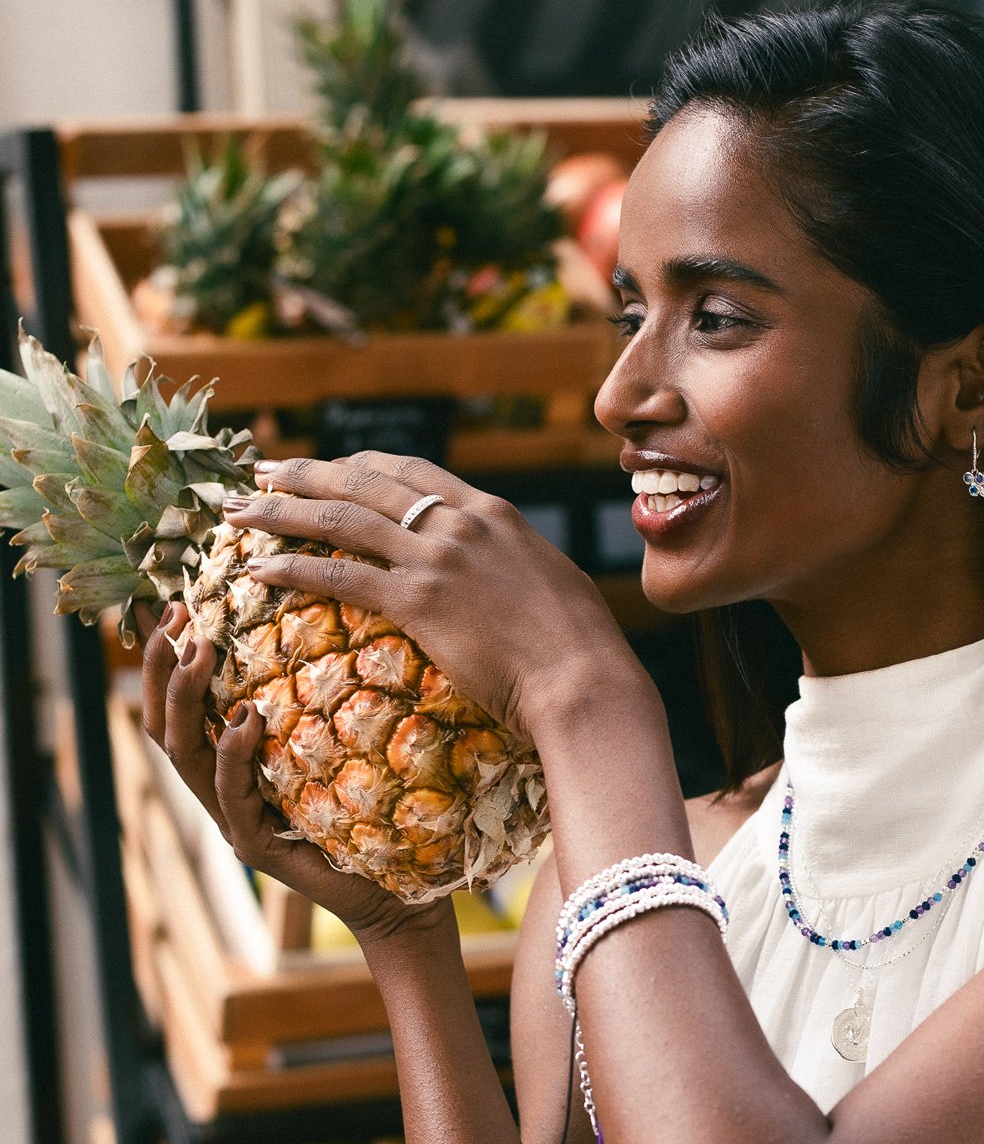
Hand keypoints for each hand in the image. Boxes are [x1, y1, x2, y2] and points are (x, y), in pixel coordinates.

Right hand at [138, 601, 450, 944]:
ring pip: (184, 753)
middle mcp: (222, 788)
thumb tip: (322, 630)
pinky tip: (243, 718)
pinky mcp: (258, 847)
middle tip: (172, 614)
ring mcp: (234, 819)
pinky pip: (232, 796)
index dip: (161, 656)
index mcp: (232, 763)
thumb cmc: (372, 812)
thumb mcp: (338, 746)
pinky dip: (233, 753)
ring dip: (187, 697)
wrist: (398, 893)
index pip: (180, 702)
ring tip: (197, 649)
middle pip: (164, 721)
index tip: (158, 600)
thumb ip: (316, 704)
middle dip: (160, 666)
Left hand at [224, 451, 643, 744]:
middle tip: (262, 470)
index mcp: (493, 513)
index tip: (329, 466)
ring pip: (340, 520)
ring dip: (281, 512)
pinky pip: (339, 577)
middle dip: (305, 474)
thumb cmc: (581, 646)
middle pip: (364, 482)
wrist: (585, 680)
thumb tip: (503, 573)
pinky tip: (257, 570)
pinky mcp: (419, 602)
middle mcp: (460, 523)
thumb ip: (514, 564)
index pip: (412, 470)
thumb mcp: (550, 582)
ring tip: (239, 512)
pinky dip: (292, 569)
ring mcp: (437, 559)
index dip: (359, 464)